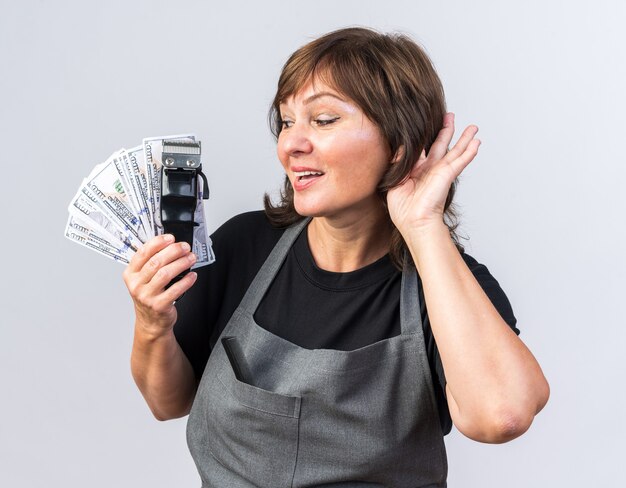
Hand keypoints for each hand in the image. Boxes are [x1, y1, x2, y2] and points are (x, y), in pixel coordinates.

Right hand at [122, 234, 197, 334]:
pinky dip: (186, 280)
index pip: (143, 253)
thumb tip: (170, 245)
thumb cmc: (149, 295)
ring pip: (166, 274)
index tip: (170, 238)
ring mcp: (147, 296)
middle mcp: (136, 285)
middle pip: (156, 262)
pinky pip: (176, 290)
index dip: (158, 243)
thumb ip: (151, 263)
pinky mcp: (159, 305)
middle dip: (173, 251)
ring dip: (181, 263)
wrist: (150, 321)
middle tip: (185, 247)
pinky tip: (193, 275)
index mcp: (131, 274)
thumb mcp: (143, 279)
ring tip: (191, 258)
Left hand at [387, 113, 479, 235]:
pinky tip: (477, 143)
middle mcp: (430, 170)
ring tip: (474, 127)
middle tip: (451, 116)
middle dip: (446, 130)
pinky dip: (469, 152)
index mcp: (417, 171)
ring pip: (455, 151)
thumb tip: (400, 146)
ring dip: (465, 139)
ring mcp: (440, 172)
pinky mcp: (447, 175)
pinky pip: (460, 161)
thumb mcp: (394, 181)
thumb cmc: (403, 209)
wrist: (414, 222)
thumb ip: (398, 162)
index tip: (427, 123)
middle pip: (441, 145)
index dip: (425, 137)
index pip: (422, 149)